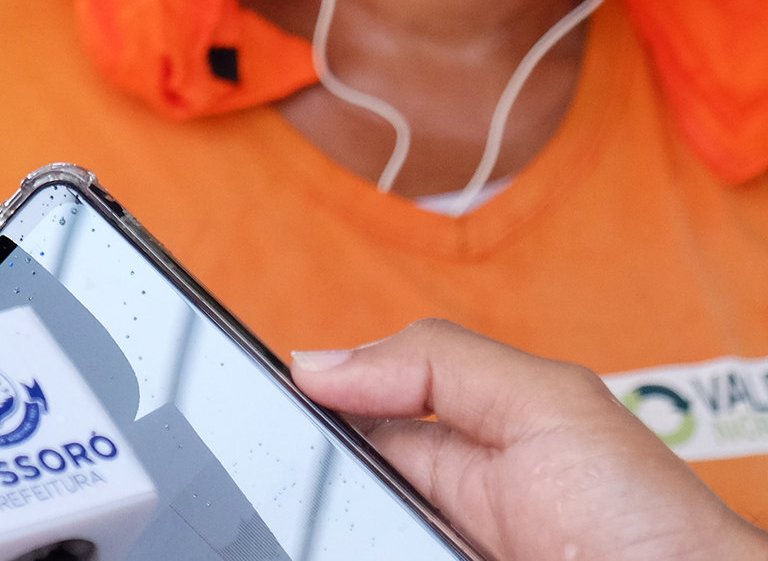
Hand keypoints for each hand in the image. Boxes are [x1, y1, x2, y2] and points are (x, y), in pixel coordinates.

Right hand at [291, 319, 767, 560]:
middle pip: (328, 480)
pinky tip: (324, 543)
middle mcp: (433, 506)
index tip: (253, 395)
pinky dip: (336, 549)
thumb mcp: (546, 403)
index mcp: (455, 441)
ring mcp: (424, 547)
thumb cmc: (649, 523)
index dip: (298, 400)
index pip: (346, 410)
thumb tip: (313, 363)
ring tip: (300, 518)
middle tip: (272, 464)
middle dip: (297, 472)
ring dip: (318, 524)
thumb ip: (434, 361)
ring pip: (338, 532)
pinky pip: (360, 555)